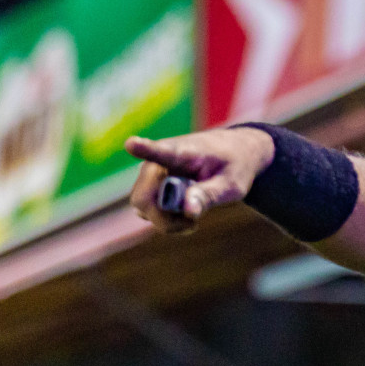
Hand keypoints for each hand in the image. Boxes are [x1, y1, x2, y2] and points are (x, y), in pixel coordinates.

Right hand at [126, 127, 274, 233]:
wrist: (232, 153)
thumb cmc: (233, 165)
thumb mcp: (232, 183)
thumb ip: (209, 194)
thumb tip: (188, 211)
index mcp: (181, 152)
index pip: (159, 151)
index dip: (143, 148)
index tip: (131, 143)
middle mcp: (157, 163)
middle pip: (143, 198)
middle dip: (164, 218)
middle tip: (193, 221)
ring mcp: (150, 177)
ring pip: (143, 209)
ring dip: (167, 222)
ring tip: (194, 218)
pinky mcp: (150, 189)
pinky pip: (149, 213)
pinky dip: (167, 222)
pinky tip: (187, 218)